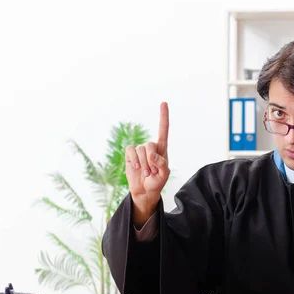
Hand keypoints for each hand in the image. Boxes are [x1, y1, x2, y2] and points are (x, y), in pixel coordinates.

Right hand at [126, 102, 170, 223]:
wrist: (145, 191)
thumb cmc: (157, 182)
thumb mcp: (164, 175)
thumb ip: (161, 164)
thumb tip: (152, 155)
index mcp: (162, 149)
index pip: (163, 130)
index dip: (163, 116)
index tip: (163, 103)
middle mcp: (150, 147)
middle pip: (149, 145)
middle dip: (150, 160)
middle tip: (152, 171)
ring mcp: (140, 151)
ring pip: (140, 150)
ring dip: (143, 164)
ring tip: (146, 173)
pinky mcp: (130, 154)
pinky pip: (130, 151)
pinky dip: (133, 160)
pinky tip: (136, 167)